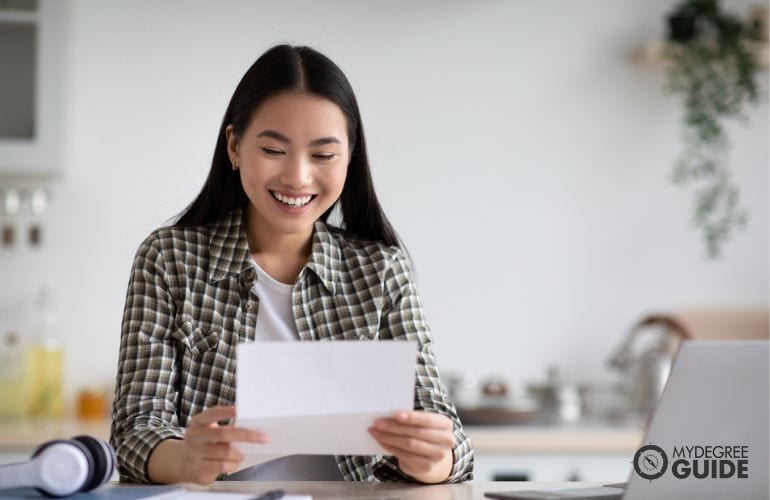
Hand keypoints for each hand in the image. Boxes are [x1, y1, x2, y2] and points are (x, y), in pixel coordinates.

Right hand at [149, 405, 268, 484]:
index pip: (212, 413)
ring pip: (225, 453)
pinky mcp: (199, 469)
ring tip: (242, 454)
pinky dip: (233, 465)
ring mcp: (195, 454)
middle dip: (246, 435)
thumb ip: (225, 427)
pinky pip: (222, 467)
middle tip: (263, 437)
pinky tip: (233, 463)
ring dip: (239, 454)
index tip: (241, 410)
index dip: (226, 412)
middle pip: (222, 434)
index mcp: (198, 422)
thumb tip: (252, 428)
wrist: (184, 462)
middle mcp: (194, 437)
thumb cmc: (205, 442)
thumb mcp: (209, 430)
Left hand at [368, 410, 454, 483]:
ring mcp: (437, 456)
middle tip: (377, 422)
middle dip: (394, 427)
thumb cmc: (423, 431)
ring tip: (375, 431)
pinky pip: (405, 455)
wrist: (430, 454)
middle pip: (416, 433)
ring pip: (409, 445)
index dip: (411, 417)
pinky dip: (390, 447)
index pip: (428, 420)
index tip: (394, 413)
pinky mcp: (426, 467)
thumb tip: (387, 414)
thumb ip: (411, 418)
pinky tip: (381, 441)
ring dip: (389, 437)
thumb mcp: (423, 422)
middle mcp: (446, 440)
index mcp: (445, 424)